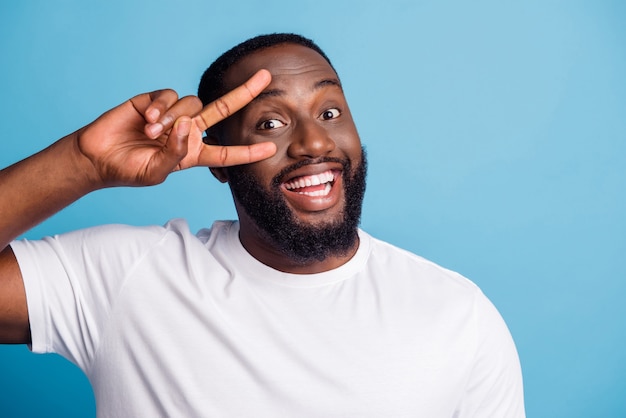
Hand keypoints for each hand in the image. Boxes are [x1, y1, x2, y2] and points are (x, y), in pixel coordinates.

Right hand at [77, 69, 275, 187]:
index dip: (247, 152)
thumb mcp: (156, 172)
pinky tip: (146, 120)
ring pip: (192, 104)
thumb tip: (188, 125)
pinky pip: (170, 96)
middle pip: (223, 109)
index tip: (270, 149)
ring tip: (151, 134)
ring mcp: (173, 115)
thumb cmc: (128, 170)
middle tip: (265, 77)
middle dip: (244, 93)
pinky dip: (161, 107)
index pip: (226, 152)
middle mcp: (188, 131)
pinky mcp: (154, 101)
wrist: (97, 157)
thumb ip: (175, 153)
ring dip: (174, 118)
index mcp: (193, 153)